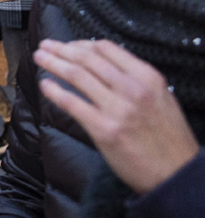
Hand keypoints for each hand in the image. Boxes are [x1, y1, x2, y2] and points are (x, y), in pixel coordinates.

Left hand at [35, 38, 200, 194]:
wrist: (177, 173)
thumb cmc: (168, 138)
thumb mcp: (161, 98)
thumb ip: (136, 80)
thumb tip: (104, 65)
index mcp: (148, 77)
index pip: (106, 49)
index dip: (81, 44)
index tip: (67, 45)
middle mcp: (133, 89)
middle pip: (87, 59)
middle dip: (61, 49)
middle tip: (45, 45)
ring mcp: (117, 109)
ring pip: (77, 75)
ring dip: (53, 63)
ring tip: (39, 58)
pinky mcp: (103, 129)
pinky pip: (71, 103)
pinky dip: (54, 91)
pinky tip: (45, 85)